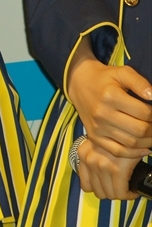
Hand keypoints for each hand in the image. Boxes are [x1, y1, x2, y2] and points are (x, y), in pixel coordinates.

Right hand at [66, 39, 151, 156]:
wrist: (80, 84)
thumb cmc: (105, 78)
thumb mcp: (122, 72)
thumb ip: (139, 82)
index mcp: (111, 96)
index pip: (143, 112)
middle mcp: (103, 113)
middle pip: (139, 130)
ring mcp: (98, 127)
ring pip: (131, 143)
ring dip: (148, 142)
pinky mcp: (95, 137)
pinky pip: (117, 151)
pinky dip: (133, 154)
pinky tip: (144, 149)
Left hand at [76, 138, 140, 200]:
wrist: (131, 128)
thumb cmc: (116, 137)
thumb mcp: (99, 145)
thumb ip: (93, 159)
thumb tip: (97, 180)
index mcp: (82, 153)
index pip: (86, 186)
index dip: (99, 189)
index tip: (108, 187)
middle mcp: (89, 159)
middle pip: (99, 192)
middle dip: (111, 192)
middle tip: (120, 187)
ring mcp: (102, 165)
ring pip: (110, 194)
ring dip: (120, 193)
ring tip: (126, 188)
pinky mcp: (117, 169)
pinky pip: (121, 193)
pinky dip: (128, 194)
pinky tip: (132, 190)